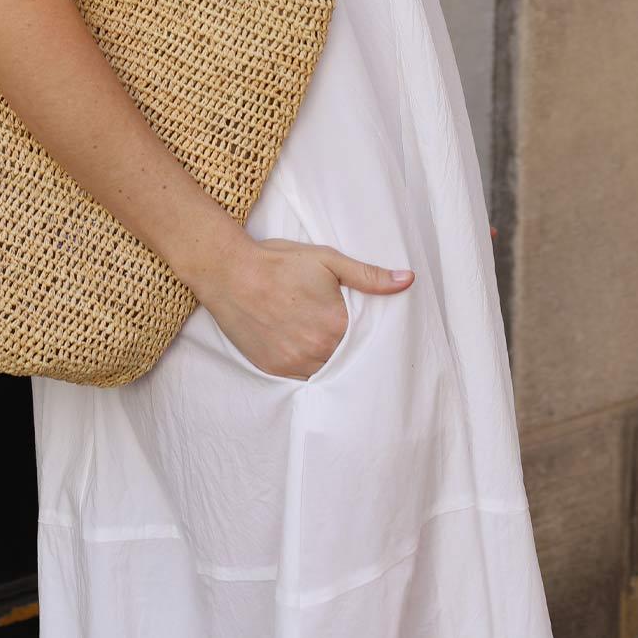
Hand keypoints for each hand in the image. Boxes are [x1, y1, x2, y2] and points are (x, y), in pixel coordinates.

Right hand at [196, 237, 414, 381]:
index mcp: (336, 326)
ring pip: (325, 372)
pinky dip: (306, 367)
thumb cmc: (278, 262)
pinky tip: (303, 349)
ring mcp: (293, 363)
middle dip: (347, 349)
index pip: (367, 343)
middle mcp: (317, 351)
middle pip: (346, 360)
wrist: (229, 271)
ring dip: (328, 361)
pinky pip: (300, 377)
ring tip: (321, 341)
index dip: (367, 336)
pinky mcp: (273, 369)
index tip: (364, 330)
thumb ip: (368, 276)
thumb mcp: (327, 260)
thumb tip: (408, 280)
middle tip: (338, 333)